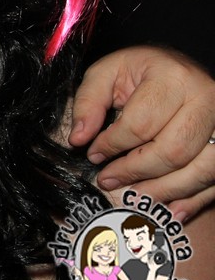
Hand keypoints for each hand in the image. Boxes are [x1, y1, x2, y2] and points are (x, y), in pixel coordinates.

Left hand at [70, 46, 214, 221]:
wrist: (180, 69)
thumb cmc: (140, 72)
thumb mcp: (107, 73)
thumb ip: (88, 102)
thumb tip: (78, 140)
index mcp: (173, 77)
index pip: (141, 124)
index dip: (112, 145)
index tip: (93, 155)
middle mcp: (206, 99)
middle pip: (174, 150)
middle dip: (136, 171)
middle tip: (108, 180)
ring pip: (201, 170)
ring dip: (164, 190)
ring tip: (133, 196)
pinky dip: (193, 199)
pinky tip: (171, 211)